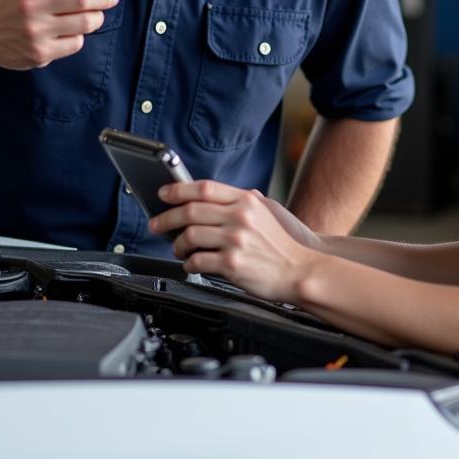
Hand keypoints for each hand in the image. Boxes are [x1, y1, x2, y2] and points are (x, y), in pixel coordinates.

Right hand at [0, 0, 119, 69]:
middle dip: (105, 0)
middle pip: (83, 0)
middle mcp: (32, 5)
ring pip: (84, 23)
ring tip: (93, 17)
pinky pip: (74, 44)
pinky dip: (78, 37)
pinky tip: (68, 33)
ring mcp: (36, 31)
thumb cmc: (4, 2)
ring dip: (96, 19)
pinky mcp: (39, 53)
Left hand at [151, 180, 318, 302]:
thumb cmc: (285, 245)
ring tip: (178, 248)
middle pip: (190, 210)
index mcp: (247, 201)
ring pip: (190, 236)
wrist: (301, 270)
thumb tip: (223, 195)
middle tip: (157, 224)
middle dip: (166, 218)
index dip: (179, 189)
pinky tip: (191, 264)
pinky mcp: (232, 265)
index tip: (164, 194)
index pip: (205, 188)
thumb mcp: (269, 212)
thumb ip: (247, 201)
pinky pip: (197, 261)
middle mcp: (240, 217)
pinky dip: (188, 264)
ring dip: (177, 244)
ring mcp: (235, 241)